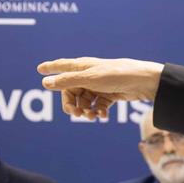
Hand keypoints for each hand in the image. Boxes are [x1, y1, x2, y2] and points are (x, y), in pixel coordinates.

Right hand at [37, 57, 164, 119]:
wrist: (144, 82)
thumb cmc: (117, 75)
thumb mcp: (90, 79)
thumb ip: (67, 81)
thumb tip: (45, 82)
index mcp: (83, 66)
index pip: (62, 66)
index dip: (51, 67)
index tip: (39, 69)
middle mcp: (89, 75)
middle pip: (71, 91)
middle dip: (71, 104)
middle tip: (76, 114)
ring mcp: (99, 85)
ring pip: (84, 101)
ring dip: (85, 110)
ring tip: (92, 116)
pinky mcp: (109, 95)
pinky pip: (97, 105)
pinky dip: (97, 112)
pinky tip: (102, 116)